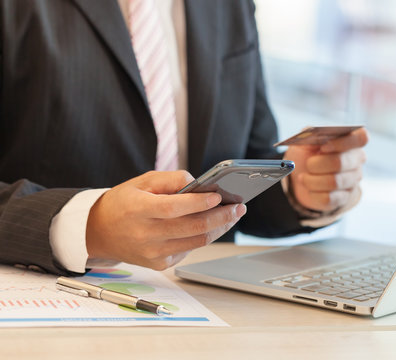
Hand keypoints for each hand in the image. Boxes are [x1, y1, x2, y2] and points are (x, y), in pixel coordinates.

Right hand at [86, 171, 245, 269]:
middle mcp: (146, 234)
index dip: (200, 203)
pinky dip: (203, 237)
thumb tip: (198, 183)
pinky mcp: (159, 264)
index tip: (220, 196)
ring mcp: (153, 253)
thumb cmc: (123, 203)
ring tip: (232, 215)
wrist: (98, 232)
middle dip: (222, 216)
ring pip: (197, 241)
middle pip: (194, 227)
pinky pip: (188, 249)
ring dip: (220, 228)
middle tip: (239, 207)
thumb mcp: (141, 182)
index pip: (175, 208)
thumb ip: (171, 180)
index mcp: (139, 209)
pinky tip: (212, 226)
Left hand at [284, 128, 367, 211]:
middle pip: (341, 162)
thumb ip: (309, 135)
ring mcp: (353, 180)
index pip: (361, 138)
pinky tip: (309, 189)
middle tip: (308, 164)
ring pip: (334, 182)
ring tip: (303, 177)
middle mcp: (357, 160)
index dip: (342, 142)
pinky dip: (313, 193)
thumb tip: (308, 134)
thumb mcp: (306, 140)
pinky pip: (329, 198)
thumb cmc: (307, 154)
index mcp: (352, 141)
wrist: (302, 176)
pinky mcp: (344, 198)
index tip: (323, 147)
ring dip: (312, 180)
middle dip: (317, 164)